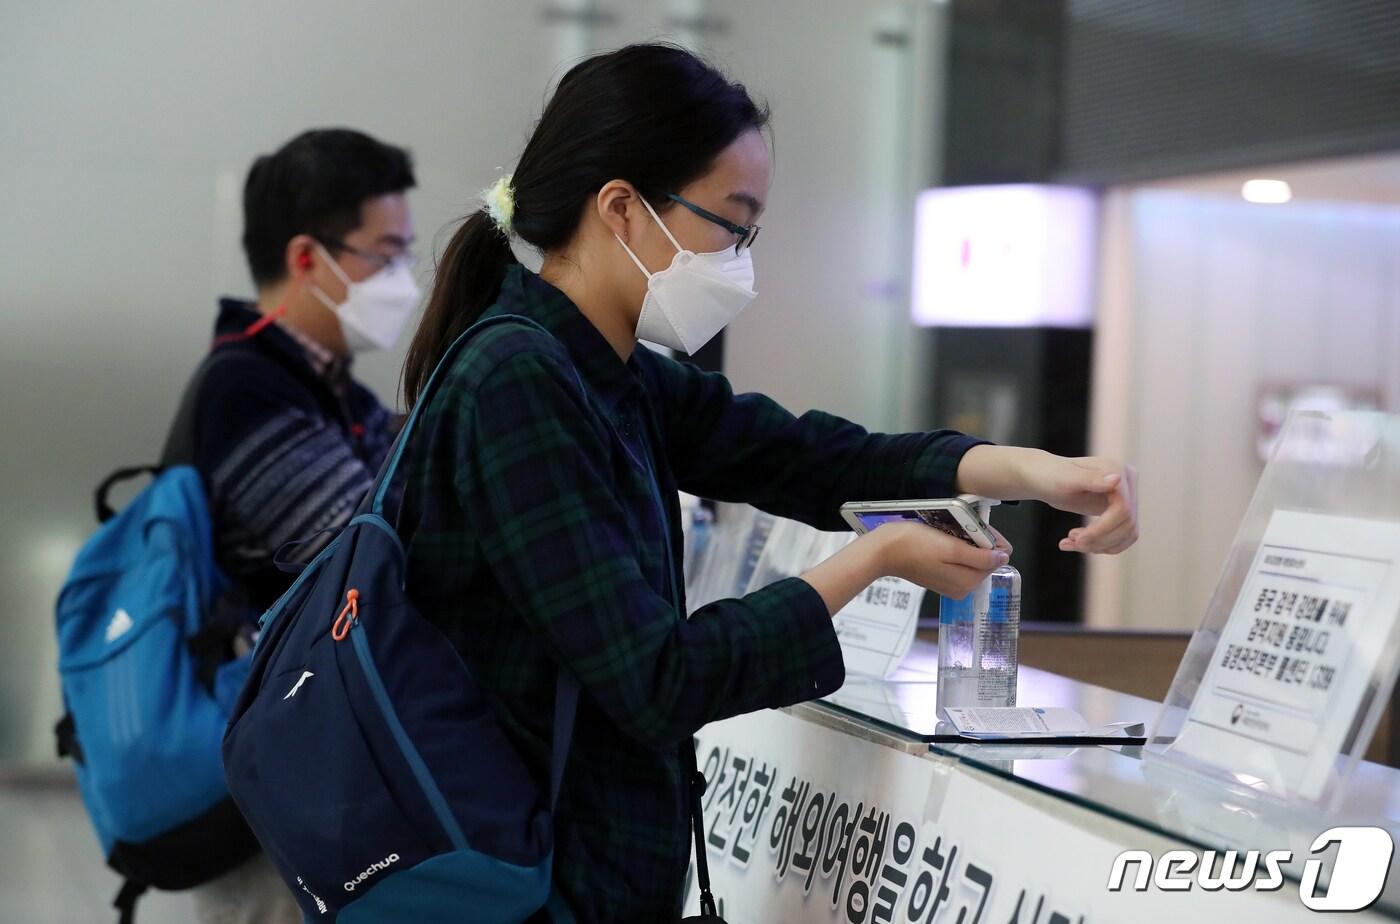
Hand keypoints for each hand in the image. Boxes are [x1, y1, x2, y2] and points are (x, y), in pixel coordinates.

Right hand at [874, 521, 1010, 599]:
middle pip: (986, 560)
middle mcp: (963, 588)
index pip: (997, 558)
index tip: (977, 526)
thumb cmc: (915, 545)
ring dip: (968, 545)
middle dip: (978, 543)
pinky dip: (957, 551)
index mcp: (969, 581)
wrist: (885, 551)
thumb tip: (1003, 558)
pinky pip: (960, 563)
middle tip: (960, 528)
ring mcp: (952, 585)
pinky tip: (944, 541)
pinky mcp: (942, 579)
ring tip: (950, 534)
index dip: (991, 539)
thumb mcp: (951, 547)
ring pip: (973, 561)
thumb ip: (980, 556)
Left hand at [1021, 453, 1138, 554]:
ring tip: (1072, 542)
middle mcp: (1127, 482)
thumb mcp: (1066, 479)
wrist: (1043, 477)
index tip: (1077, 539)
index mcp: (1119, 470)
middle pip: (1127, 524)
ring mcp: (1126, 496)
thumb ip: (1091, 479)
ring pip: (1127, 533)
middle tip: (1073, 543)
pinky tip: (1079, 543)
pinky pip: (1122, 536)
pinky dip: (1102, 545)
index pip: (1123, 509)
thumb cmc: (1050, 476)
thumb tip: (1118, 479)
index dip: (1102, 529)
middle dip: (1099, 539)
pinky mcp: (1120, 510)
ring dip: (1100, 545)